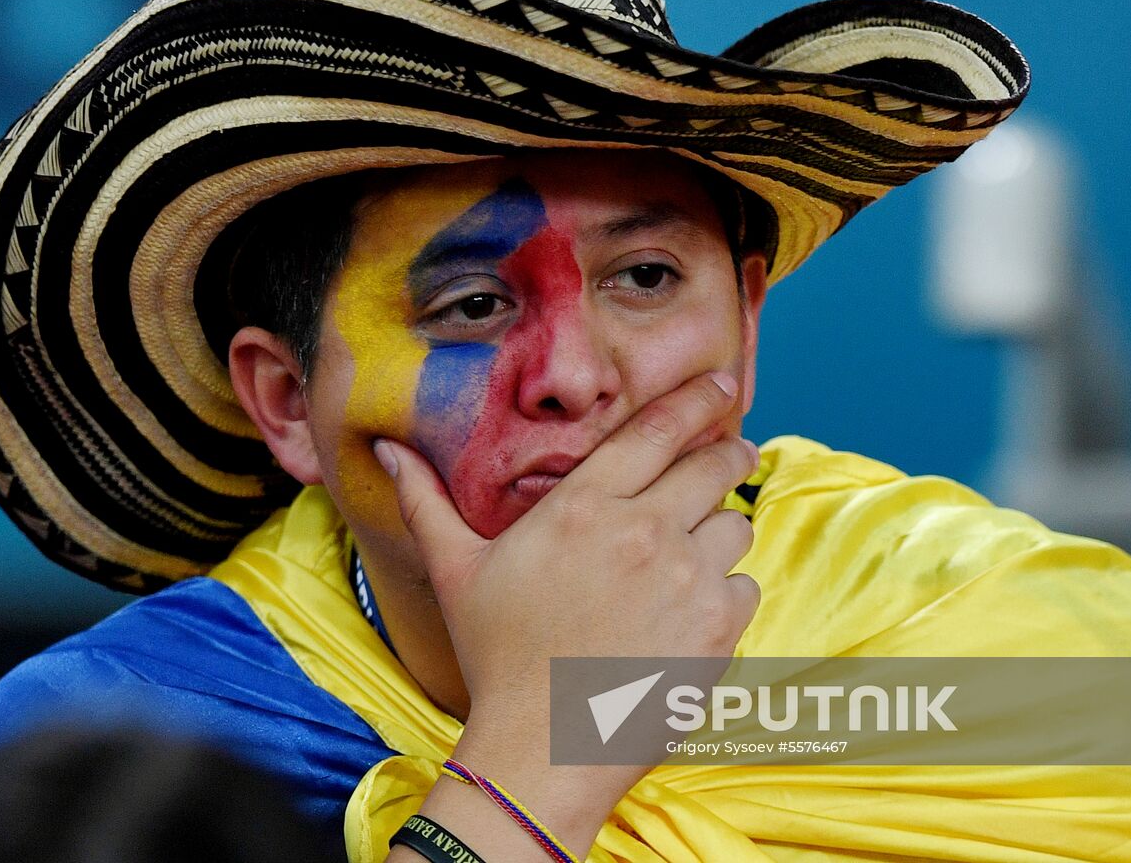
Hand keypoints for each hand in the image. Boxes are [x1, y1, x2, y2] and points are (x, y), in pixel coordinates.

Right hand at [373, 370, 760, 848]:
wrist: (541, 749)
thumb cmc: (496, 656)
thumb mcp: (455, 571)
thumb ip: (426, 501)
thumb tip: (386, 446)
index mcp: (584, 507)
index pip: (656, 430)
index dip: (696, 398)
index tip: (722, 380)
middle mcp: (644, 532)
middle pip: (714, 466)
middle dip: (728, 453)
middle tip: (733, 452)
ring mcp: (687, 580)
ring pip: (734, 525)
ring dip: (720, 532)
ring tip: (693, 554)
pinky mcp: (718, 629)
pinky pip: (744, 586)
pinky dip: (726, 594)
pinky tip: (691, 614)